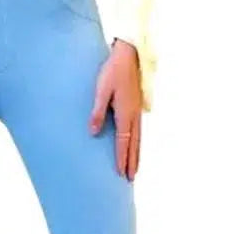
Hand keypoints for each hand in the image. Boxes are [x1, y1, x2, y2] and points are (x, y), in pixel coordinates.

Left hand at [89, 38, 142, 180]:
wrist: (129, 54)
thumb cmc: (113, 71)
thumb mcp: (101, 90)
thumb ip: (97, 112)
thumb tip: (93, 132)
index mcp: (125, 113)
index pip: (124, 141)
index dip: (122, 158)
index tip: (121, 173)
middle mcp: (134, 115)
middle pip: (134, 144)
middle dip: (132, 162)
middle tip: (131, 179)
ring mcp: (137, 111)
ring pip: (138, 139)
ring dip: (137, 155)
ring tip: (136, 169)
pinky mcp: (137, 106)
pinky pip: (139, 131)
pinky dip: (138, 143)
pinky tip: (137, 147)